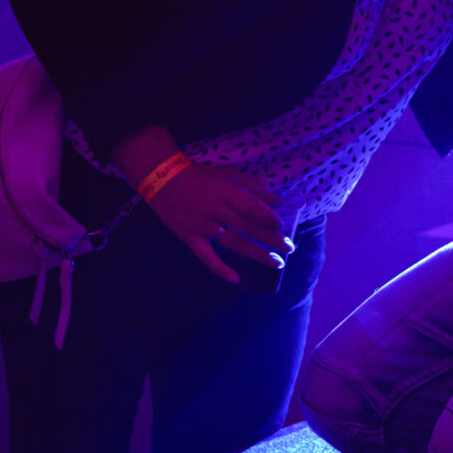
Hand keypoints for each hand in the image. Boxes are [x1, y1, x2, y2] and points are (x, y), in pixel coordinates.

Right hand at [148, 163, 286, 284]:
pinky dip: (220, 269)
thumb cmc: (199, 177)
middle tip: (290, 248)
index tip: (281, 226)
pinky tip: (236, 279)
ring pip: (233, 243)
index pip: (249, 207)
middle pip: (246, 227)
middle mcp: (214, 210)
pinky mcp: (189, 238)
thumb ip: (253, 186)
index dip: (266, 218)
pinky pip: (206, 257)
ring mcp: (201, 226)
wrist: (162, 182)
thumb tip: (277, 199)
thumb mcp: (227, 174)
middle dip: (270, 239)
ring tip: (277, 262)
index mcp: (224, 191)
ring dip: (256, 254)